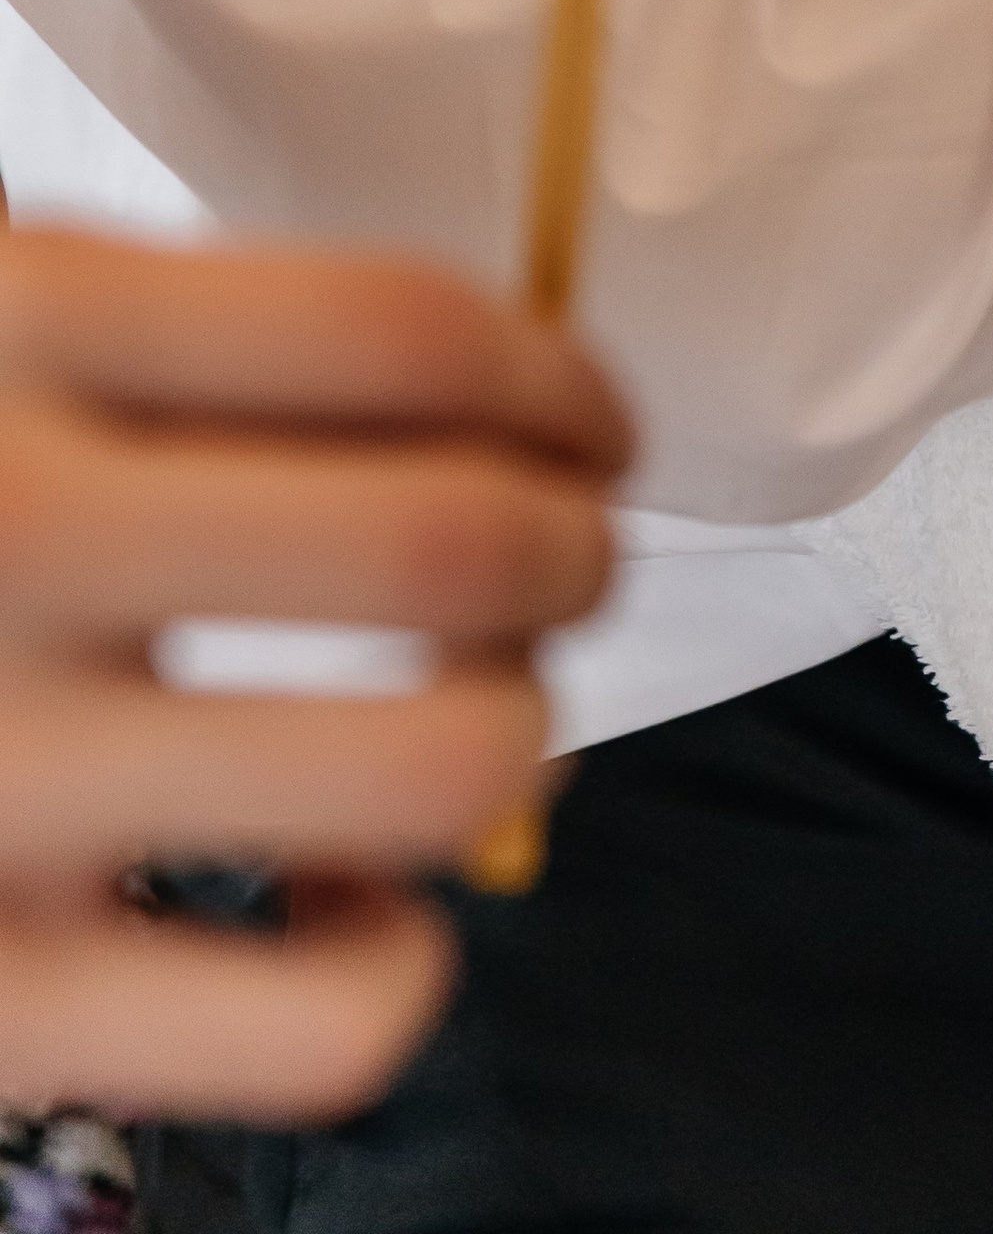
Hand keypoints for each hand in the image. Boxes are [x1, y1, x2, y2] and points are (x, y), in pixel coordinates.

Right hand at [0, 231, 627, 1124]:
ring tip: (466, 711)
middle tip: (560, 557)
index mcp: (18, 323)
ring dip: (513, 728)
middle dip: (572, 546)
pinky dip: (396, 957)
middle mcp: (15, 538)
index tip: (587, 418)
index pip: (408, 330)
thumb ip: (166, 340)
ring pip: (440, 768)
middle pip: (457, 535)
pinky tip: (332, 895)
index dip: (558, 377)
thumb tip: (482, 387)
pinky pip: (334, 1018)